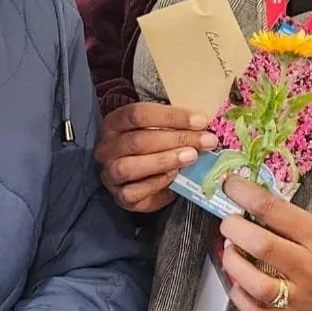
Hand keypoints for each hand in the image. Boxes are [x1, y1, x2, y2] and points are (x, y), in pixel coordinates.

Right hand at [95, 101, 219, 213]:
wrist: (141, 178)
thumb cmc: (153, 147)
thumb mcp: (160, 130)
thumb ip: (175, 127)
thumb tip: (204, 127)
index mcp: (114, 123)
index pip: (139, 114)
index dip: (171, 116)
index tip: (201, 120)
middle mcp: (106, 147)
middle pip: (138, 141)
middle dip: (176, 140)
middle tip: (205, 141)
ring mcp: (109, 173)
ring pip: (130, 167)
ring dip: (164, 161)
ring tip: (191, 157)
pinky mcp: (120, 196)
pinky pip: (133, 191)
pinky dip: (156, 183)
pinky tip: (174, 176)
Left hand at [218, 175, 311, 310]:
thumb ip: (298, 220)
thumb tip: (258, 210)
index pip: (274, 210)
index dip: (245, 194)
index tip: (230, 185)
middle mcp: (309, 268)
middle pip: (260, 245)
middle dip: (234, 228)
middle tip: (228, 221)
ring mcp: (301, 296)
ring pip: (255, 284)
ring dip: (232, 264)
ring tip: (229, 251)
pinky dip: (239, 297)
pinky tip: (237, 281)